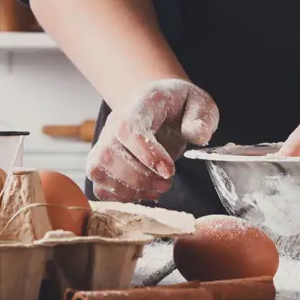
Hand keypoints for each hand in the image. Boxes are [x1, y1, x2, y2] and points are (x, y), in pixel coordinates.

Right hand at [87, 79, 218, 200]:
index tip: (169, 171)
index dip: (146, 153)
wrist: (162, 104)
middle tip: (166, 184)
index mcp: (140, 104)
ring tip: (158, 189)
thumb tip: (197, 134)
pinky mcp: (102, 160)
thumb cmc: (181, 106)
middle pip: (110, 153)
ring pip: (99, 169)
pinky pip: (98, 183)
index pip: (129, 128)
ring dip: (129, 189)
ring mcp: (105, 140)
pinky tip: (144, 192)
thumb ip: (201, 118)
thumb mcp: (200, 104)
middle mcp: (115, 121)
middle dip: (139, 177)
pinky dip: (119, 195)